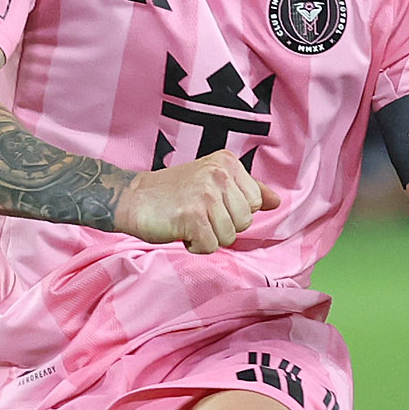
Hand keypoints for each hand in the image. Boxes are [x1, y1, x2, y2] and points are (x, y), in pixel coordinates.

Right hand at [114, 150, 280, 253]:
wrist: (132, 198)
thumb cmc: (173, 194)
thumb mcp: (213, 183)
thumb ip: (247, 191)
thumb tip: (276, 201)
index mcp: (228, 162)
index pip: (254, 203)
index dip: (232, 212)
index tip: (209, 204)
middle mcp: (220, 174)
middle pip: (244, 222)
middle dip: (222, 227)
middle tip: (196, 214)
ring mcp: (207, 194)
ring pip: (229, 237)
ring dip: (208, 237)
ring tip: (188, 221)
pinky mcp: (193, 216)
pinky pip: (211, 246)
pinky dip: (195, 246)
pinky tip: (181, 230)